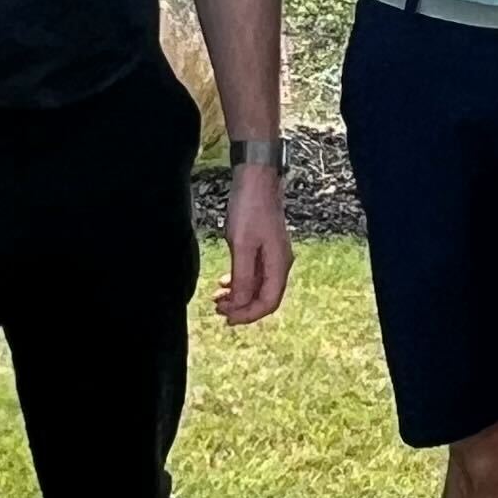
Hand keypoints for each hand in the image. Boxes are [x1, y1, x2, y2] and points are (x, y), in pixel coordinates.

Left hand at [215, 160, 290, 326]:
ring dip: (239, 295)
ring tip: (217, 298)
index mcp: (279, 264)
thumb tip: (241, 304)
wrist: (256, 179)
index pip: (269, 302)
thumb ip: (243, 277)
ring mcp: (273, 255)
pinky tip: (225, 282)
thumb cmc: (250, 208)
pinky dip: (240, 281)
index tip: (227, 319)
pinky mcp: (265, 247)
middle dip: (241, 307)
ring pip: (258, 286)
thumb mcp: (241, 245)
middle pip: (265, 297)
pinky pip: (255, 273)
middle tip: (217, 308)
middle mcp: (280, 263)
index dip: (248, 315)